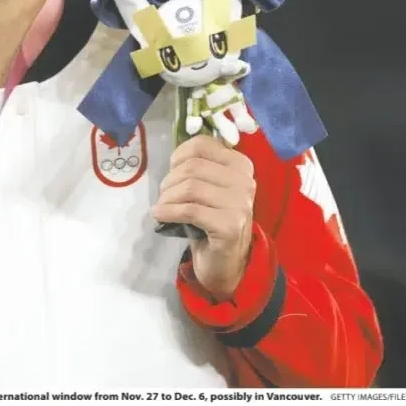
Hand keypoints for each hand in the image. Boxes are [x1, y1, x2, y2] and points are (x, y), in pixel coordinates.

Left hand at [151, 135, 254, 300]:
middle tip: (163, 195)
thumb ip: (198, 167)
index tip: (171, 171)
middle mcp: (245, 181)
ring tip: (162, 207)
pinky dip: (169, 212)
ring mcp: (240, 204)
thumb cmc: (211, 219)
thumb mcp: (208, 187)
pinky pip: (190, 211)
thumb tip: (174, 156)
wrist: (225, 260)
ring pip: (190, 188)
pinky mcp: (230, 226)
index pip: (202, 145)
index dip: (178, 156)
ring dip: (167, 198)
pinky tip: (160, 215)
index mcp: (241, 165)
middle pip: (193, 167)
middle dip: (169, 181)